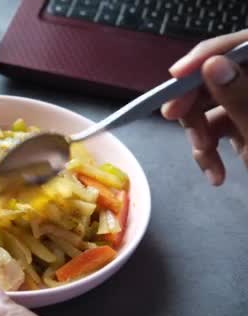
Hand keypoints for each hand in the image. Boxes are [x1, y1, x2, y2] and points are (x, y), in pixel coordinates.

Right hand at [161, 30, 247, 185]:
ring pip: (215, 105)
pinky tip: (216, 174)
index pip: (245, 44)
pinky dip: (210, 152)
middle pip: (222, 74)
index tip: (177, 75)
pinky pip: (219, 130)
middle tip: (172, 115)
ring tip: (205, 157)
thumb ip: (241, 96)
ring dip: (200, 132)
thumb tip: (212, 64)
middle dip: (196, 99)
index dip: (210, 54)